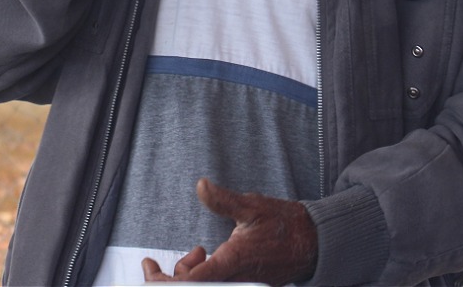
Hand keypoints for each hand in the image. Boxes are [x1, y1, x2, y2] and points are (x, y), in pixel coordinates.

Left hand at [141, 178, 317, 285]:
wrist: (312, 243)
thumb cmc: (284, 225)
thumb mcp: (252, 206)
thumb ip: (223, 200)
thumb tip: (201, 185)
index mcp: (232, 262)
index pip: (189, 283)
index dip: (163, 280)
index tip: (149, 265)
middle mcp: (233, 281)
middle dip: (171, 277)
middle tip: (162, 261)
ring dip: (188, 275)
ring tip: (195, 253)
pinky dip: (201, 276)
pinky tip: (205, 258)